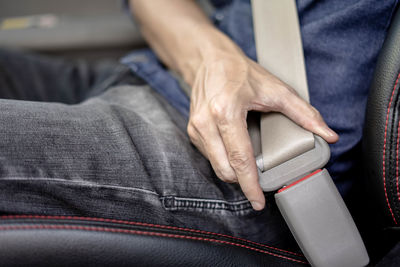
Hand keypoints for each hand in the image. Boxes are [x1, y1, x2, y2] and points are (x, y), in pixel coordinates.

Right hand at [187, 49, 338, 210]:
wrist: (209, 60)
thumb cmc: (240, 72)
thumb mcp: (276, 89)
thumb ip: (304, 114)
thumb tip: (327, 134)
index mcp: (226, 112)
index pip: (240, 158)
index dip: (251, 185)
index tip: (259, 202)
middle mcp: (206, 123)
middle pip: (225, 169)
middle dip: (243, 181)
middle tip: (259, 181)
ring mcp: (196, 128)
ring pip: (216, 166)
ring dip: (233, 171)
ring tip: (248, 163)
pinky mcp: (192, 131)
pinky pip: (210, 156)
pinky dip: (224, 160)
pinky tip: (234, 149)